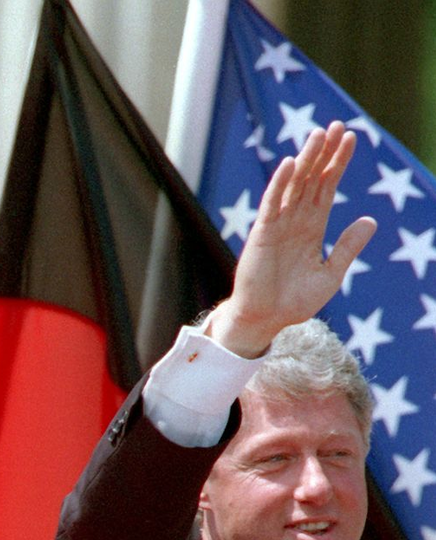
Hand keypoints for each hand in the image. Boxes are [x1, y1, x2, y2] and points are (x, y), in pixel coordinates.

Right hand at [209, 121, 376, 357]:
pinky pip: (271, 205)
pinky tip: (289, 165)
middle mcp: (295, 221)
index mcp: (312, 227)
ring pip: (293, 185)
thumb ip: (347, 248)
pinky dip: (279, 185)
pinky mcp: (262, 235)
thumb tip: (370, 220)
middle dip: (324, 152)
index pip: (326, 186)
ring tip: (318, 135)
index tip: (351, 138)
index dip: (338, 162)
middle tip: (337, 125)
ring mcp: (278, 226)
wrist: (266, 321)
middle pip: (311, 178)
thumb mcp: (331, 274)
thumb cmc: (293, 303)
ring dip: (305, 160)